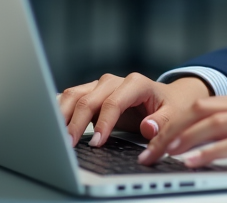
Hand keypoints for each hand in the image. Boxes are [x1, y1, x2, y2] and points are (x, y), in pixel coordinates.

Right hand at [57, 73, 210, 147]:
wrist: (167, 99)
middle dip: (76, 122)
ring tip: (55, 136)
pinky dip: (60, 109)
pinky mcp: (91, 93)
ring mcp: (100, 86)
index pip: (114, 102)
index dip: (103, 123)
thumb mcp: (175, 115)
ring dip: (62, 114)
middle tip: (68, 144)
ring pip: (75, 94)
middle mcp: (115, 81)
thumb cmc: (171, 108)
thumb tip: (148, 127)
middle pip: (89, 98)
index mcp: (136, 83)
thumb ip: (163, 122)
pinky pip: (71, 97)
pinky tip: (51, 123)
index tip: (96, 142)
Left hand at [138, 88, 226, 168]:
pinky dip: (211, 152)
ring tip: (162, 156)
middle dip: (169, 131)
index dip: (174, 120)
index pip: (203, 106)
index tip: (152, 136)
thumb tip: (217, 146)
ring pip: (213, 124)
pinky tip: (195, 161)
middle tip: (146, 150)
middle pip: (200, 111)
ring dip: (183, 141)